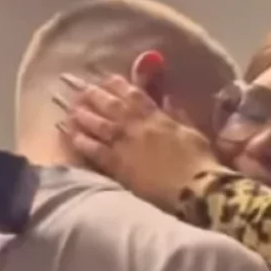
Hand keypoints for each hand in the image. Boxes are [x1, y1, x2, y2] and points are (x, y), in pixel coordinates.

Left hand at [60, 74, 222, 210]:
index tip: (107, 80)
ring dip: (84, 114)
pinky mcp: (118, 167)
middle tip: (81, 90)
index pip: (133, 95)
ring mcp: (125, 146)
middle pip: (111, 106)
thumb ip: (178, 117)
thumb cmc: (200, 163)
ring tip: (72, 109)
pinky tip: (71, 134)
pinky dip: (82, 140)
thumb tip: (169, 101)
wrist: (196, 190)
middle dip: (95, 96)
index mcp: (157, 117)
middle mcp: (137, 127)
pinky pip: (94, 150)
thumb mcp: (192, 133)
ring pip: (99, 124)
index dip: (117, 85)